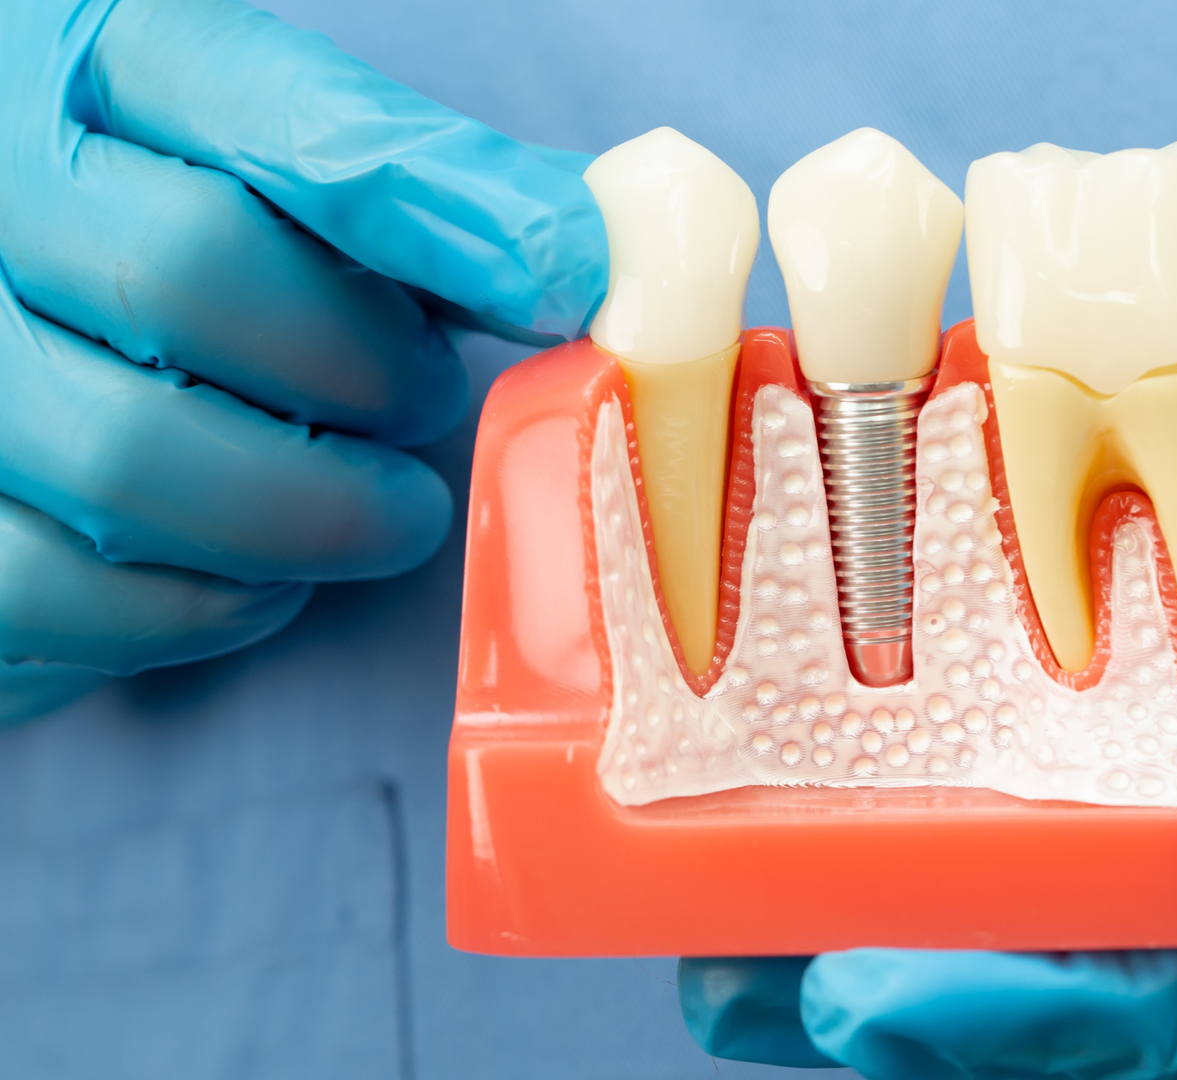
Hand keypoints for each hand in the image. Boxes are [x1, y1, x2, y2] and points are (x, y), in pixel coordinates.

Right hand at [0, 0, 604, 721]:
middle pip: (188, 277)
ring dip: (304, 511)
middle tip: (425, 399)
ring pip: (128, 458)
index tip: (571, 275)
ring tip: (374, 503)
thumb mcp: (269, 154)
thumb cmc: (177, 223)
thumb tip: (587, 252)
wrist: (42, 301)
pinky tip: (258, 574)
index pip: (284, 121)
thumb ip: (403, 183)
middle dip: (361, 370)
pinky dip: (199, 605)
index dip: (446, 208)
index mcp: (89, 59)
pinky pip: (57, 590)